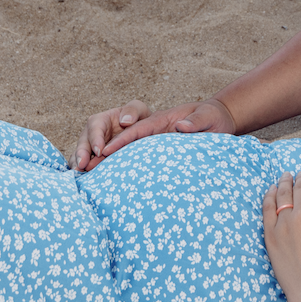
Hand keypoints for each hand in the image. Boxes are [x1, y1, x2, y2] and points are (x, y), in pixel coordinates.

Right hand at [71, 97, 237, 169]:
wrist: (218, 121)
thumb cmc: (213, 118)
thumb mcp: (208, 118)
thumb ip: (196, 121)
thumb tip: (181, 126)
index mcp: (159, 120)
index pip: (135, 130)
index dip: (119, 140)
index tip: (102, 151)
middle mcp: (149, 130)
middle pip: (117, 138)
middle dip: (98, 149)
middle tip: (83, 165)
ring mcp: (147, 141)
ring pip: (118, 149)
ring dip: (100, 159)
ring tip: (83, 174)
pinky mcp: (150, 153)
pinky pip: (128, 159)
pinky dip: (113, 168)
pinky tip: (102, 183)